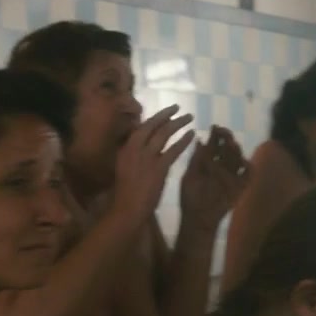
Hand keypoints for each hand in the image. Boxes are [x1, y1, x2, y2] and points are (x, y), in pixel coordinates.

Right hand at [111, 106, 196, 224]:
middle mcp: (135, 148)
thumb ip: (131, 154)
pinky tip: (192, 134)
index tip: (164, 112)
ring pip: (164, 133)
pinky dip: (184, 141)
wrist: (127, 208)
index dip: (154, 118)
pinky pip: (174, 149)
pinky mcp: (159, 167)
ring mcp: (147, 157)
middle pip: (153, 125)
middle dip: (167, 114)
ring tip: (189, 117)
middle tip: (178, 107)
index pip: (141, 127)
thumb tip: (140, 144)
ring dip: (178, 123)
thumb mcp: (123, 167)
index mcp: (125, 148)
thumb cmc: (124, 192)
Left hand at [178, 126, 248, 229]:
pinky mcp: (240, 187)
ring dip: (236, 150)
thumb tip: (199, 139)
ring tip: (231, 145)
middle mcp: (222, 166)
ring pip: (238, 158)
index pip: (216, 145)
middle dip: (228, 139)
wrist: (197, 219)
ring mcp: (232, 176)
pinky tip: (243, 162)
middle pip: (228, 148)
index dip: (216, 135)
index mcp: (209, 162)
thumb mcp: (189, 176)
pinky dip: (248, 167)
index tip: (215, 127)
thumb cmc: (190, 198)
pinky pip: (248, 175)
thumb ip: (195, 160)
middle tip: (224, 134)